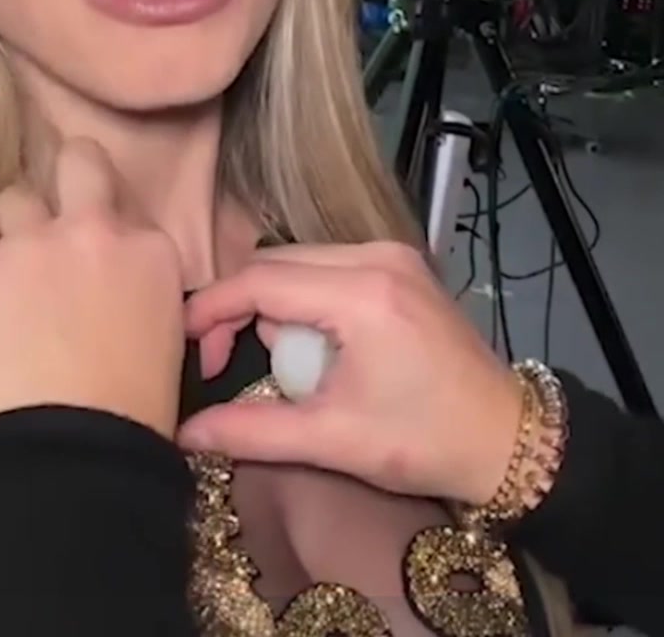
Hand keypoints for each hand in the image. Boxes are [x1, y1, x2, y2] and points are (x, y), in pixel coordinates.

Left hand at [0, 137, 184, 439]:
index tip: (95, 259)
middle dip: (67, 176)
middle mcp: (96, 230)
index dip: (106, 230)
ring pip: (14, 197)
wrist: (76, 457)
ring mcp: (34, 243)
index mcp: (152, 250)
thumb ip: (144, 287)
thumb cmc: (133, 415)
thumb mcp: (166, 336)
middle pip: (78, 160)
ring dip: (11, 228)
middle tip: (51, 218)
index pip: (125, 209)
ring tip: (5, 272)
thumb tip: (117, 281)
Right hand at [176, 241, 523, 505]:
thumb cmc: (425, 442)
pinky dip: (306, 300)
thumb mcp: (334, 441)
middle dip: (238, 309)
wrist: (510, 440)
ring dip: (273, 306)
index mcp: (360, 293)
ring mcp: (392, 255)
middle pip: (274, 264)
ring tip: (277, 367)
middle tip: (221, 364)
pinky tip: (314, 346)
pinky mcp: (401, 265)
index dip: (211, 309)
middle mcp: (375, 256)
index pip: (260, 281)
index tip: (185, 346)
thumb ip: (253, 432)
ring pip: (299, 262)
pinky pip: (328, 267)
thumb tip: (186, 435)